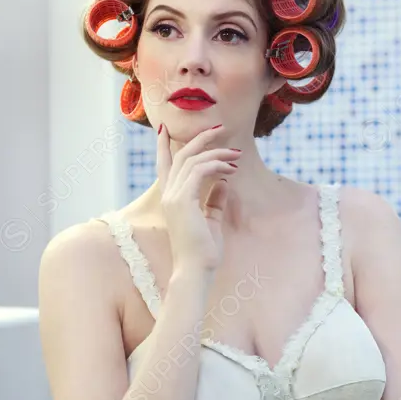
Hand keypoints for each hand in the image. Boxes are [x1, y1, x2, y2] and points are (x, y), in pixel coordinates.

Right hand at [156, 123, 239, 273]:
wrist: (195, 271)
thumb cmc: (203, 252)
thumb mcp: (211, 221)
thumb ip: (214, 200)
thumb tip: (223, 182)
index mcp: (171, 199)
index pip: (164, 165)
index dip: (164, 146)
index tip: (164, 128)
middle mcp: (168, 195)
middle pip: (181, 155)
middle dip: (200, 139)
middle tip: (220, 128)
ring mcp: (173, 197)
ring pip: (191, 160)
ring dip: (216, 152)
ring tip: (236, 154)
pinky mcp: (183, 200)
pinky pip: (199, 171)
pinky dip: (216, 165)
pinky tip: (231, 168)